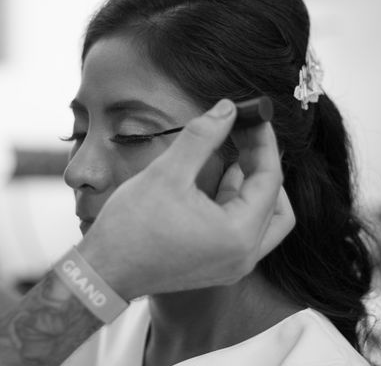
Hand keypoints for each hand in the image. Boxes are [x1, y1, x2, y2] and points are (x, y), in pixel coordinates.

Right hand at [78, 99, 294, 298]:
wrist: (104, 271)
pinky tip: (220, 180)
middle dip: (264, 166)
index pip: (270, 180)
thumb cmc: (131, 228)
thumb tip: (228, 109)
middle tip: (247, 137)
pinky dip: (237, 203)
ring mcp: (231, 266)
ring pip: (263, 219)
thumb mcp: (167, 173)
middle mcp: (243, 256)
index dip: (263, 143)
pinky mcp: (217, 266)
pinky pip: (242, 231)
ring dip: (252, 185)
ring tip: (234, 154)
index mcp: (238, 235)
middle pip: (276, 204)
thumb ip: (202, 137)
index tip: (253, 118)